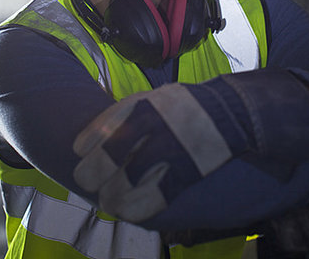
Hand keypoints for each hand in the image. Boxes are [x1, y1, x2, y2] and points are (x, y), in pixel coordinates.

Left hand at [73, 83, 241, 221]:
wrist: (230, 110)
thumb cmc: (182, 106)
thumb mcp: (153, 97)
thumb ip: (128, 113)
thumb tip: (96, 136)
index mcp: (145, 102)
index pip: (107, 123)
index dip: (88, 141)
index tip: (77, 152)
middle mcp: (157, 123)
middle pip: (113, 154)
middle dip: (93, 171)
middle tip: (84, 180)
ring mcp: (174, 147)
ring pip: (132, 178)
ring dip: (112, 194)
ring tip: (105, 201)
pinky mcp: (190, 169)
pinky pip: (158, 194)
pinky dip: (138, 206)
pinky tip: (126, 211)